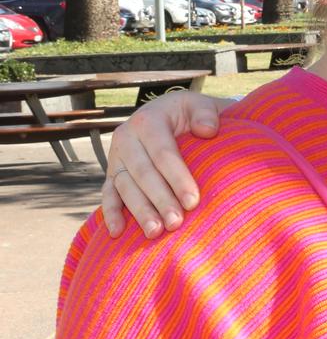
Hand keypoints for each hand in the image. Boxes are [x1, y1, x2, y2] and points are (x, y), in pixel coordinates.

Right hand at [101, 91, 229, 238]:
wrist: (173, 115)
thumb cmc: (192, 115)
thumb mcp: (201, 106)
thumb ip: (206, 114)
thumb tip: (206, 130)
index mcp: (148, 119)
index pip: (163, 153)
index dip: (177, 178)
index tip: (193, 202)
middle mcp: (127, 137)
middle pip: (143, 173)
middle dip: (160, 200)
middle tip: (176, 222)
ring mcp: (116, 156)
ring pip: (124, 186)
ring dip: (139, 211)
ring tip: (156, 232)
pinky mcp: (112, 171)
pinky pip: (108, 193)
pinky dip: (110, 212)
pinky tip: (116, 232)